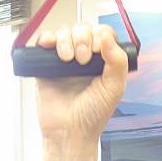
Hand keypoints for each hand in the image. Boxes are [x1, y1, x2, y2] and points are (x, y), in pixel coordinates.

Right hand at [34, 23, 127, 160]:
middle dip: (82, 38)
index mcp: (102, 61)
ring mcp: (64, 60)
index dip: (99, 35)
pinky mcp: (45, 65)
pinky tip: (51, 48)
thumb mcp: (115, 88)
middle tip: (83, 59)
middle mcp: (83, 57)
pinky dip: (46, 39)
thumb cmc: (92, 116)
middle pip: (82, 28)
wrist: (69, 132)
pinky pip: (44, 42)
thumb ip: (117, 61)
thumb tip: (107, 36)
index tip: (98, 50)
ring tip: (67, 59)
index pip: (102, 33)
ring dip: (66, 39)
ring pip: (64, 31)